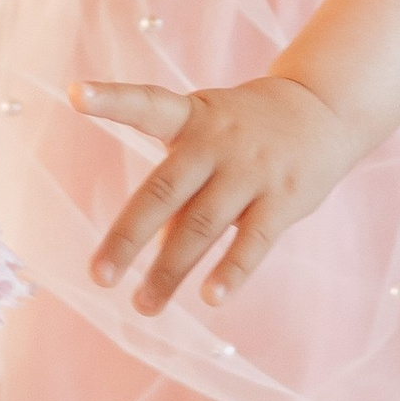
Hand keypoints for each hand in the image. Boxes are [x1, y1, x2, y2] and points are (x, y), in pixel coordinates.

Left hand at [79, 72, 364, 313]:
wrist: (325, 109)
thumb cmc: (245, 133)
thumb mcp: (206, 141)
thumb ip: (179, 191)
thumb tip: (155, 248)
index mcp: (190, 118)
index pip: (146, 104)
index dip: (110, 99)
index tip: (74, 94)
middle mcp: (216, 141)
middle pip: (163, 191)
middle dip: (127, 237)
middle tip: (99, 276)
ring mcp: (250, 169)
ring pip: (202, 226)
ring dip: (170, 271)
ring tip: (144, 306)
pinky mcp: (283, 197)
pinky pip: (253, 240)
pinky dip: (231, 271)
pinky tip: (211, 298)